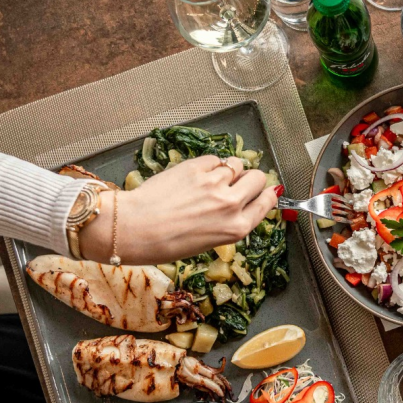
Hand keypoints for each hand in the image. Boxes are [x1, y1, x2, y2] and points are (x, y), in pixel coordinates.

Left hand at [80, 155, 279, 264]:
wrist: (135, 229)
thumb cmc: (166, 242)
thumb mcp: (209, 241)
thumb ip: (230, 221)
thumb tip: (242, 202)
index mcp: (236, 228)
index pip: (266, 202)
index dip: (266, 194)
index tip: (266, 191)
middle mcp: (230, 205)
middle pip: (257, 177)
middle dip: (250, 178)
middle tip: (237, 183)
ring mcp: (214, 184)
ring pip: (236, 164)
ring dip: (228, 170)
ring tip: (211, 179)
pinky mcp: (197, 168)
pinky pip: (214, 159)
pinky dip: (209, 165)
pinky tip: (195, 176)